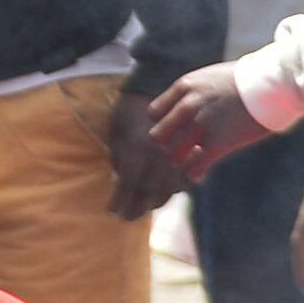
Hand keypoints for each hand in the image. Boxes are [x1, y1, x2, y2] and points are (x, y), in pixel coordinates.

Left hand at [105, 88, 189, 218]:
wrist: (159, 84)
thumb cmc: (130, 107)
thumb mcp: (117, 130)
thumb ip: (119, 156)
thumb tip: (119, 180)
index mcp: (136, 150)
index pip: (127, 185)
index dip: (120, 202)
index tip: (112, 212)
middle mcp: (157, 156)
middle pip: (148, 192)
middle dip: (136, 208)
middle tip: (126, 218)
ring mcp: (176, 154)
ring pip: (169, 188)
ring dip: (156, 201)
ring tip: (144, 208)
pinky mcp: (191, 150)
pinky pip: (186, 177)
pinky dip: (177, 188)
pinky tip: (168, 193)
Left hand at [145, 62, 272, 179]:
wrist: (276, 81)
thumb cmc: (250, 79)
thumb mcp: (213, 76)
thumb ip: (196, 92)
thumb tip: (187, 105)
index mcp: (185, 87)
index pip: (154, 113)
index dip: (164, 124)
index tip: (176, 130)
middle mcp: (188, 105)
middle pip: (158, 136)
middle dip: (169, 145)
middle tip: (182, 149)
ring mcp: (202, 125)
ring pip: (172, 156)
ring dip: (181, 161)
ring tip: (192, 162)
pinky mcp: (219, 143)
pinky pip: (194, 168)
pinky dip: (195, 173)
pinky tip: (202, 173)